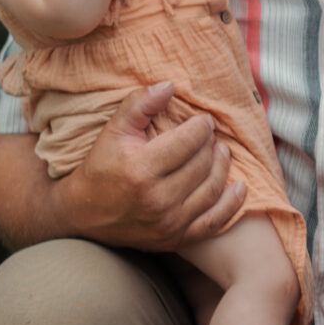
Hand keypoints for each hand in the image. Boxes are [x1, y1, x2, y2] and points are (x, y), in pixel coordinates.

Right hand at [56, 82, 247, 250]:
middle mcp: (157, 199)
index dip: (201, 127)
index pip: (188, 141)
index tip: (203, 121)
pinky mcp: (175, 239)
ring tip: (221, 153)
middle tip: (209, 136)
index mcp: (141, 169)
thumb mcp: (113, 131)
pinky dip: (232, 204)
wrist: (83, 215)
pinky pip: (214, 222)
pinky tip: (239, 187)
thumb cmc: (101, 167)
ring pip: (212, 189)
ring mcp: (168, 223)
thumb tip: (170, 85)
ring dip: (222, 168)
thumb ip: (139, 104)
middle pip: (202, 164)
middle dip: (210, 145)